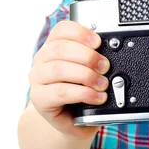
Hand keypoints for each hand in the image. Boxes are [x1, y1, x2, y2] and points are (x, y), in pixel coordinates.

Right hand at [28, 21, 109, 139]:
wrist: (70, 118)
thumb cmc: (79, 89)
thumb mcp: (87, 70)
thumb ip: (94, 58)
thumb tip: (110, 53)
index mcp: (53, 46)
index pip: (62, 30)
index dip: (81, 33)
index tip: (98, 42)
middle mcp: (42, 60)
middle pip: (60, 49)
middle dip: (88, 56)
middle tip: (105, 67)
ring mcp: (38, 79)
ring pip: (59, 69)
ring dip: (86, 75)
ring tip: (102, 84)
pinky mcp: (39, 98)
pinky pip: (61, 92)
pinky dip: (83, 93)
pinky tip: (96, 97)